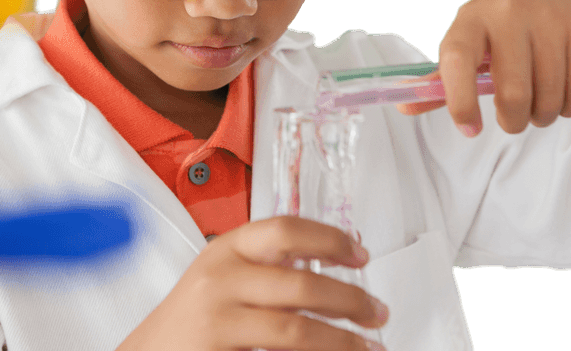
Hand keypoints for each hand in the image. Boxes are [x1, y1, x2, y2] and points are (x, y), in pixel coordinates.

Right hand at [117, 216, 387, 350]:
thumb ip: (269, 268)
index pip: (286, 230)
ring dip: (342, 340)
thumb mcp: (225, 276)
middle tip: (376, 312)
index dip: (331, 239)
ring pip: (296, 328)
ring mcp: (217, 320)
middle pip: (301, 283)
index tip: (360, 254)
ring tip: (367, 347)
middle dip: (351, 300)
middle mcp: (220, 279)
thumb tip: (334, 267)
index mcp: (227, 249)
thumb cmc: (194, 316)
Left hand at [398, 0, 570, 136]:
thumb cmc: (504, 26)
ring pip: (547, 95)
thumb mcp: (472, 40)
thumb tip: (403, 109)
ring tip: (539, 110)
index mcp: (471, 17)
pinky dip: (570, 107)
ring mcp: (548, 17)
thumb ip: (443, 78)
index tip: (469, 129)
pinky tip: (563, 100)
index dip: (459, 101)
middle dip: (513, 122)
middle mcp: (508, 12)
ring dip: (543, 117)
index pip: (456, 59)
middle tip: (513, 122)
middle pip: (512, 91)